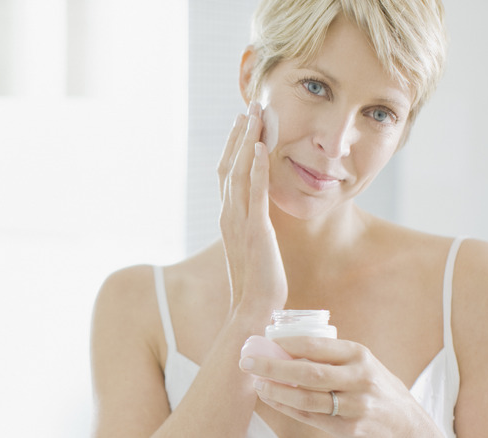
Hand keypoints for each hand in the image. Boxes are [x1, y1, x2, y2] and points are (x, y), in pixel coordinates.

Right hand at [217, 102, 286, 315]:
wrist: (254, 309)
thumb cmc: (257, 283)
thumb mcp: (253, 248)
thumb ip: (252, 228)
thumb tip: (258, 217)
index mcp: (228, 219)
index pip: (227, 174)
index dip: (233, 147)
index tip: (242, 125)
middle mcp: (228, 216)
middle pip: (229, 165)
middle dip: (239, 134)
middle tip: (249, 107)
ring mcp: (239, 222)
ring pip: (238, 172)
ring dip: (246, 141)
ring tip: (255, 115)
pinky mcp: (256, 231)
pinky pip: (254, 193)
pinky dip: (256, 168)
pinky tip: (260, 148)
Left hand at [239, 337, 440, 436]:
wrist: (405, 423)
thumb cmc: (374, 384)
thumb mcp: (361, 361)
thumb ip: (330, 355)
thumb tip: (282, 345)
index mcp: (359, 355)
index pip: (317, 347)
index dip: (287, 344)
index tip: (264, 341)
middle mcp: (359, 380)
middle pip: (308, 374)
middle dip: (273, 367)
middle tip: (248, 362)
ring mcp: (354, 407)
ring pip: (307, 400)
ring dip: (276, 391)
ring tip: (257, 383)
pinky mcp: (348, 430)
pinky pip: (310, 417)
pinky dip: (286, 408)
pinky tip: (271, 399)